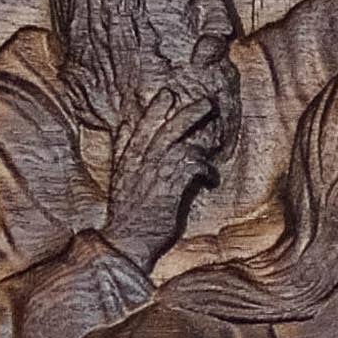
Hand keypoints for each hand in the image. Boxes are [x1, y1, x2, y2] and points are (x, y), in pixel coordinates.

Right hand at [101, 73, 228, 272]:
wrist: (126, 242)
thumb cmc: (128, 218)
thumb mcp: (122, 183)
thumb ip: (128, 160)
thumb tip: (133, 138)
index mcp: (126, 161)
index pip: (138, 128)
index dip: (154, 110)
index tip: (167, 95)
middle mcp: (139, 163)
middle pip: (164, 129)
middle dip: (187, 113)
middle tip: (207, 102)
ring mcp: (154, 173)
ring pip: (181, 144)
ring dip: (202, 142)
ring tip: (215, 145)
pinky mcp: (169, 187)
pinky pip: (194, 166)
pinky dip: (207, 170)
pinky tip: (212, 179)